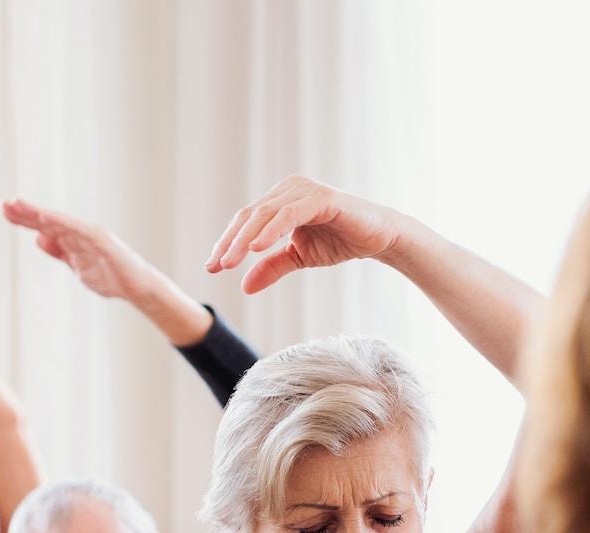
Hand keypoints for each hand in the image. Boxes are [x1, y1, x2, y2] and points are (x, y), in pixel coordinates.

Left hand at [2, 200, 160, 302]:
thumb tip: (38, 238)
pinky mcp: (102, 241)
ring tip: (21, 207)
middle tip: (5, 205)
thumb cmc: (110, 276)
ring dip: (41, 214)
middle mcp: (81, 232)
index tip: (6, 211)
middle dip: (28, 213)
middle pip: (50, 220)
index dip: (26, 219)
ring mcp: (91, 235)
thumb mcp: (77, 266)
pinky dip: (63, 224)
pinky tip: (47, 219)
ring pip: (61, 222)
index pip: (46, 226)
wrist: (137, 287)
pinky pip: (79, 231)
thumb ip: (60, 252)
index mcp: (74, 239)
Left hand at [206, 175, 406, 293]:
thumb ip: (272, 267)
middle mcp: (288, 189)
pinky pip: (289, 214)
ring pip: (265, 214)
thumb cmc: (339, 241)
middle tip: (216, 267)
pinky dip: (271, 231)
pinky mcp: (321, 197)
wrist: (378, 238)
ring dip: (245, 239)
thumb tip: (245, 287)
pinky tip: (257, 249)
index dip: (227, 243)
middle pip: (249, 216)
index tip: (212, 267)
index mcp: (280, 200)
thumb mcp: (299, 257)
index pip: (246, 221)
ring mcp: (304, 190)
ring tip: (231, 261)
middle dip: (230, 243)